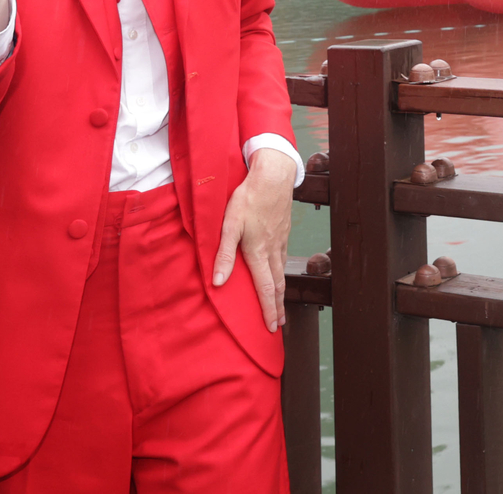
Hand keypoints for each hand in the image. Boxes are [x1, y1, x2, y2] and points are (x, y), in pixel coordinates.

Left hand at [213, 146, 297, 331]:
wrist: (274, 176)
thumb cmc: (249, 198)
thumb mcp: (230, 224)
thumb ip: (224, 254)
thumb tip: (217, 282)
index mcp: (258, 252)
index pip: (265, 288)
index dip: (268, 310)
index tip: (271, 327)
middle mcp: (273, 250)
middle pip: (277, 285)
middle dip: (277, 307)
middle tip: (278, 325)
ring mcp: (281, 240)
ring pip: (282, 272)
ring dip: (281, 292)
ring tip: (280, 305)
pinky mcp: (284, 231)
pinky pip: (284, 258)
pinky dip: (282, 273)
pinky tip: (280, 272)